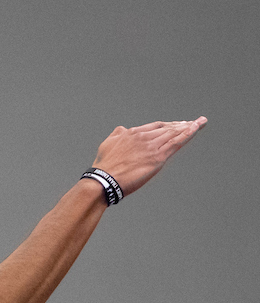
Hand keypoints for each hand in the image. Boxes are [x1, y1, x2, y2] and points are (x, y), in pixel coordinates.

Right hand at [90, 117, 207, 195]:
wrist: (105, 180)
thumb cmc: (104, 166)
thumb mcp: (107, 144)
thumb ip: (117, 134)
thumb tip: (122, 129)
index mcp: (132, 133)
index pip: (155, 126)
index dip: (167, 125)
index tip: (175, 125)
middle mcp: (144, 137)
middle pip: (167, 128)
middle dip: (181, 124)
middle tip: (192, 123)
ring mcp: (152, 146)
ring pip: (174, 133)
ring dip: (188, 127)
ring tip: (199, 123)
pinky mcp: (158, 157)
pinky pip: (177, 142)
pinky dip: (188, 134)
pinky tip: (196, 128)